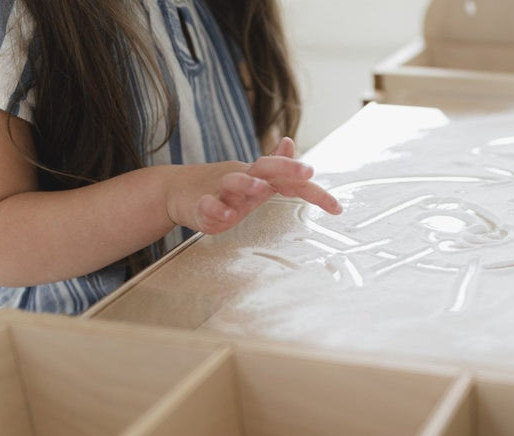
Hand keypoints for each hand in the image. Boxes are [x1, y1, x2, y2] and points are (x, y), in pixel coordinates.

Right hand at [164, 137, 341, 234]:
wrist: (177, 191)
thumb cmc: (223, 188)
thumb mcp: (252, 179)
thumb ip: (275, 168)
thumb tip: (289, 143)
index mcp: (260, 178)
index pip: (291, 180)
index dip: (315, 192)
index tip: (337, 209)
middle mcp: (244, 180)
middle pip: (266, 167)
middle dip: (287, 168)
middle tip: (307, 171)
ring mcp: (221, 191)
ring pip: (234, 183)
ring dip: (247, 184)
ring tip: (259, 188)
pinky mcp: (201, 206)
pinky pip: (208, 206)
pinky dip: (214, 209)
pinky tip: (223, 214)